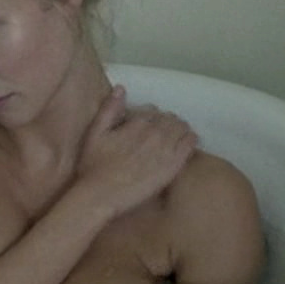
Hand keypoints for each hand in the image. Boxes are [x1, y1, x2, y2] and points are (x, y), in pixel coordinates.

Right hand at [74, 86, 196, 217]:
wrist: (101, 194)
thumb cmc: (93, 167)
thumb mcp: (95, 133)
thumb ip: (109, 109)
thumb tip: (121, 89)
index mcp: (136, 122)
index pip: (153, 112)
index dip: (152, 118)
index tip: (150, 125)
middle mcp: (154, 132)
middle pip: (170, 119)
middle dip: (168, 123)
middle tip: (165, 132)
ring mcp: (165, 148)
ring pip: (182, 128)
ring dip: (180, 130)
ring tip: (177, 136)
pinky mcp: (173, 165)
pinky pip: (190, 144)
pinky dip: (191, 140)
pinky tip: (187, 143)